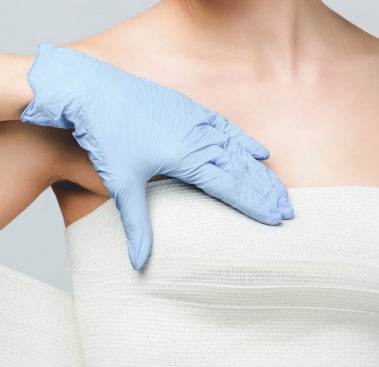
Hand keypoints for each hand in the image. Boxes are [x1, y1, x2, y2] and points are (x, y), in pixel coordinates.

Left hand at [20, 43, 292, 269]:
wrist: (90, 90)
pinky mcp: (187, 108)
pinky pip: (226, 128)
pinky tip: (258, 151)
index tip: (276, 220)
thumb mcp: (122, 185)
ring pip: (237, 149)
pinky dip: (244, 142)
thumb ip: (137, 225)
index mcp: (187, 157)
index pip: (230, 186)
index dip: (254, 204)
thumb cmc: (105, 136)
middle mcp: (198, 136)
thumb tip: (138, 263)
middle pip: (241, 169)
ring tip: (279, 188)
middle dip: (265, 191)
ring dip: (259, 171)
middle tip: (288, 211)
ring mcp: (195, 119)